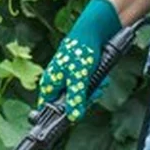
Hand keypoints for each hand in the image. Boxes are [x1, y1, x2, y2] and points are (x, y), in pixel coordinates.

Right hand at [37, 0, 121, 122]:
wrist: (94, 31)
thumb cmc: (81, 50)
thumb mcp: (79, 79)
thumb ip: (75, 99)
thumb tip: (73, 117)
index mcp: (49, 84)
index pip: (49, 109)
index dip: (60, 116)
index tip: (73, 117)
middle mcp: (56, 83)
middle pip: (68, 106)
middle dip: (83, 101)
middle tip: (91, 93)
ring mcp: (68, 80)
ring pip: (79, 97)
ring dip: (91, 93)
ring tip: (98, 82)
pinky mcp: (79, 76)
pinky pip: (86, 89)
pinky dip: (95, 86)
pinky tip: (100, 79)